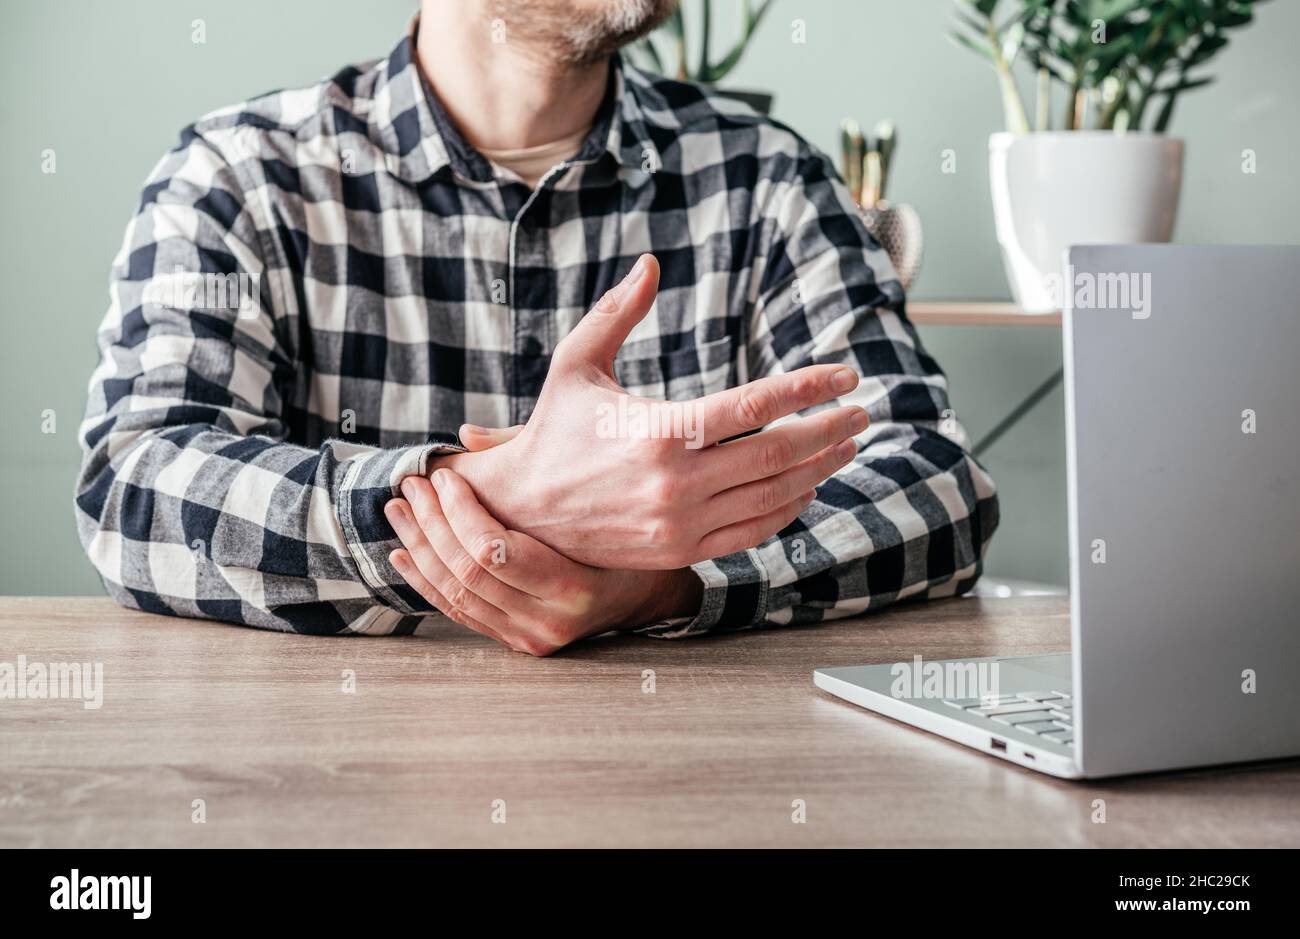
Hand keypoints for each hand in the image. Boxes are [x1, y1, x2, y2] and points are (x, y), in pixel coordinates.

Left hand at [384, 471, 703, 655]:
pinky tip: (404, 554)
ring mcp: (532, 638)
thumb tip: (466, 435)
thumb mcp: (589, 487)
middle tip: (409, 486)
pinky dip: (427, 582)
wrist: (647, 593)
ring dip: (420, 549)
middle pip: (467, 572)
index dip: (458, 510)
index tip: (441, 475)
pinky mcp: (518, 643)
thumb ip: (529, 459)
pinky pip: (461, 613)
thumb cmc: (621, 529)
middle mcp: (551, 621)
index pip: (494, 549)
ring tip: (399, 511)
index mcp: (575, 585)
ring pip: (456, 595)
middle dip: (430, 524)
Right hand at [438, 253, 867, 569]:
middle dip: (828, 430)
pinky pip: (751, 530)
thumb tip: (650, 261)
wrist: (523, 512)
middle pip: (776, 453)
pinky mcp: (680, 550)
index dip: (807, 387)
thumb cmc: (555, 430)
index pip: (754, 405)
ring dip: (818, 469)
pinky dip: (787, 509)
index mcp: (658, 429)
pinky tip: (807, 488)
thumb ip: (617, 313)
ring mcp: (681, 522)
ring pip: (772, 495)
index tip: (845, 375)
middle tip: (861, 411)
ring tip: (846, 444)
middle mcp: (676, 481)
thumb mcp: (576, 364)